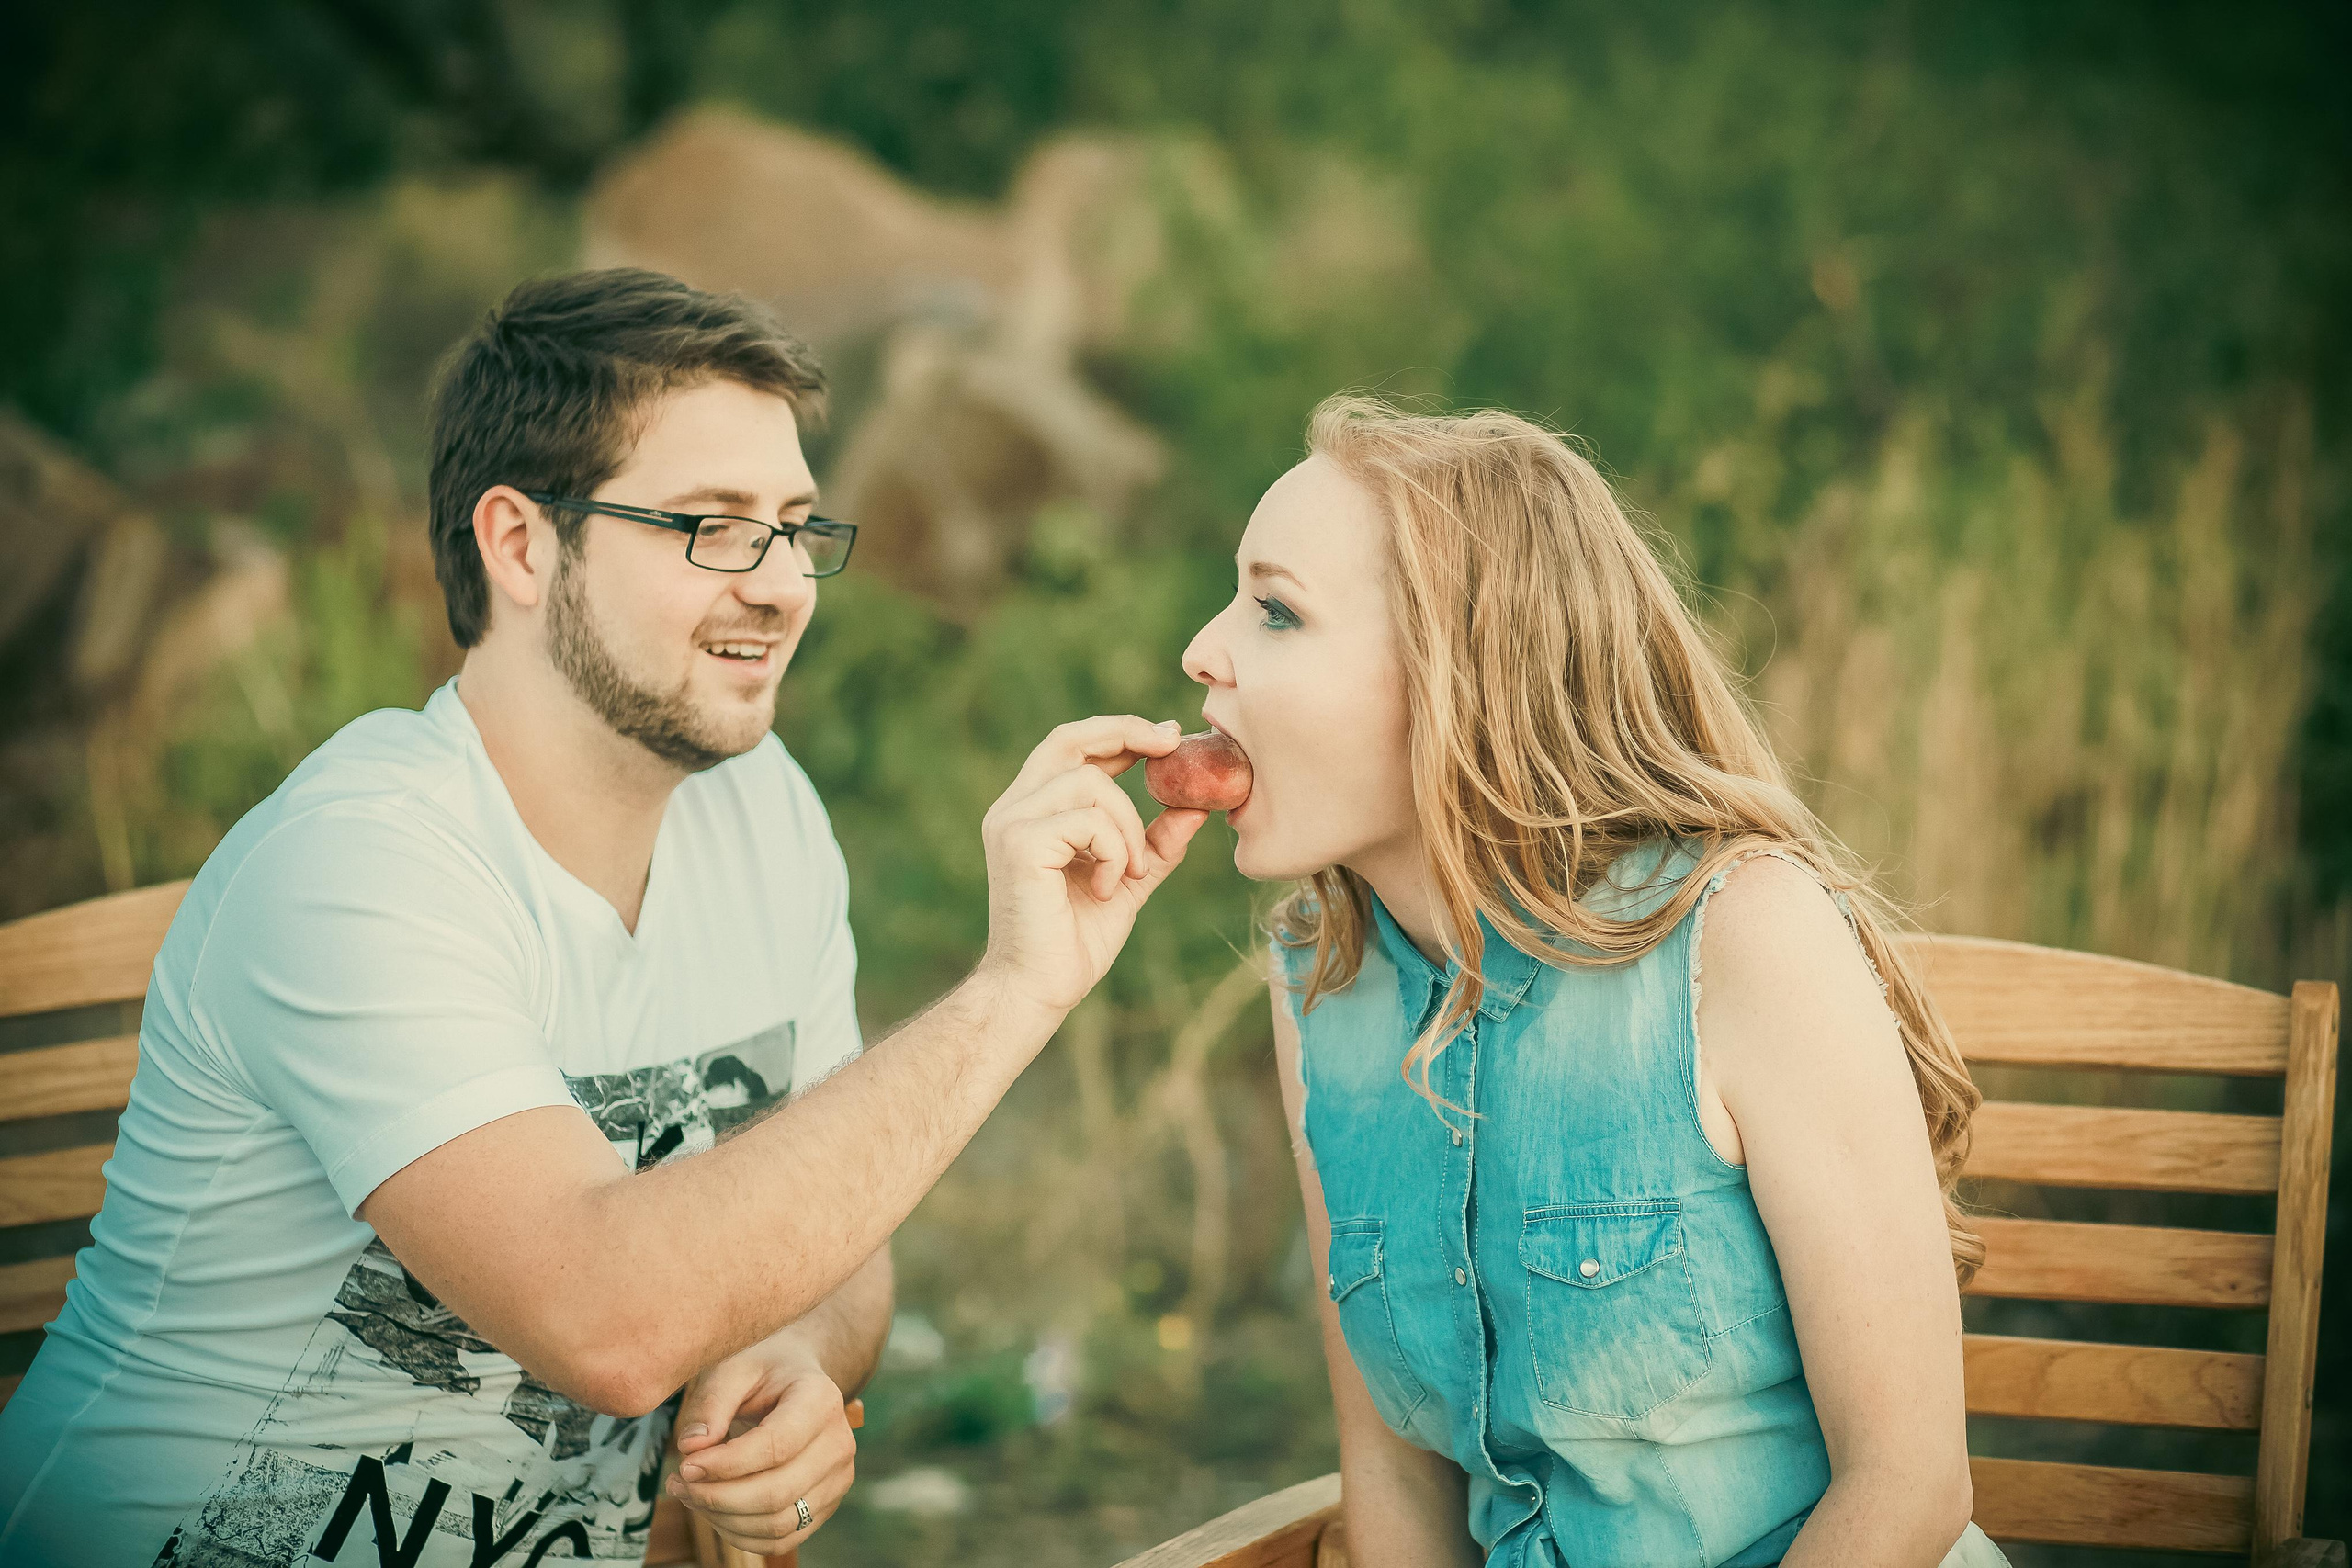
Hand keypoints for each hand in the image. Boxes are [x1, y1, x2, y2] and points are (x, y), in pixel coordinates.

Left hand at [668, 1351, 856, 1557]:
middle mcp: (839, 1443)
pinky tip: (712, 1509)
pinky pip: (781, 1539)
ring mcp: (838, 1479)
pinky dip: (739, 1534)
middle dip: (717, 1497)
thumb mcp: (733, 1367)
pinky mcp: (825, 1506)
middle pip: (776, 1493)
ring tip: (689, 1494)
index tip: (685, 1464)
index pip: (775, 1447)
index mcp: (822, 1400)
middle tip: (678, 1482)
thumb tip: (691, 1448)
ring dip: (723, 1519)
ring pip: (777, 1524)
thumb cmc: (762, 1370)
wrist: (795, 1379)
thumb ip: (711, 1403)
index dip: (726, 1465)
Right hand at [972, 715, 1209, 1015]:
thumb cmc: (1074, 941)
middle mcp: (1014, 808)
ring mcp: (1012, 823)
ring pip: (1092, 784)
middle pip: (1070, 739)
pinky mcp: (1020, 844)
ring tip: (1129, 874)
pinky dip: (1115, 851)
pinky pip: (1089, 820)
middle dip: (1126, 732)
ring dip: (1128, 828)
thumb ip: (1155, 844)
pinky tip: (1107, 887)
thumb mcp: (1128, 880)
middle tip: (1171, 743)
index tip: (1168, 737)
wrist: (1038, 990)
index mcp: (1032, 810)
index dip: (1119, 732)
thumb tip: (1197, 808)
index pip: (1071, 746)